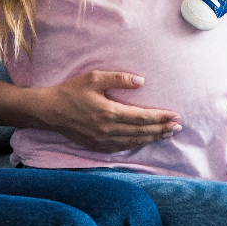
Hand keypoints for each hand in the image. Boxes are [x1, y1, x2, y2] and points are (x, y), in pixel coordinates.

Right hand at [33, 71, 180, 151]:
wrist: (49, 111)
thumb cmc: (70, 91)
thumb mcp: (94, 78)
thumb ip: (118, 78)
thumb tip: (141, 82)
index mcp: (109, 112)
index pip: (142, 117)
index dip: (160, 117)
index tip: (175, 115)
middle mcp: (108, 129)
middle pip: (142, 131)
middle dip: (161, 129)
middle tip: (178, 127)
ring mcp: (102, 140)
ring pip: (134, 141)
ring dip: (152, 138)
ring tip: (167, 134)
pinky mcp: (97, 145)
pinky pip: (122, 147)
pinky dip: (137, 143)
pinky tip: (145, 140)